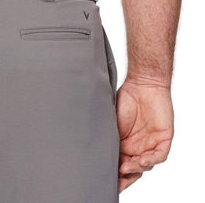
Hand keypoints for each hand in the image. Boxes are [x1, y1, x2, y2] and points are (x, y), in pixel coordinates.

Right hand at [116, 77, 173, 192]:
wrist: (142, 82)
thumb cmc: (124, 97)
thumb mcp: (111, 121)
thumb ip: (108, 137)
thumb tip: (96, 152)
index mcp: (123, 143)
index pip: (119, 162)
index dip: (115, 172)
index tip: (106, 177)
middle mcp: (138, 146)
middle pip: (133, 168)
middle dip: (126, 176)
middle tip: (117, 178)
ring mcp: (151, 143)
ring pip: (146, 164)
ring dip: (136, 168)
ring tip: (125, 167)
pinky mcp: (164, 138)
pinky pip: (159, 155)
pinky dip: (150, 160)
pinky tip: (141, 159)